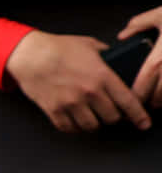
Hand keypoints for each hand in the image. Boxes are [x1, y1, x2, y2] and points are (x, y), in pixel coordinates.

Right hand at [5, 29, 150, 132]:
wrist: (29, 54)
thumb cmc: (56, 48)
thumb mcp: (88, 45)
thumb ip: (105, 55)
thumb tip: (113, 59)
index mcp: (101, 76)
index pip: (128, 101)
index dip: (138, 115)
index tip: (143, 123)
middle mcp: (88, 92)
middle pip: (111, 118)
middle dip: (112, 116)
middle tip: (109, 112)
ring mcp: (70, 103)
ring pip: (91, 126)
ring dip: (93, 122)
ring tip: (90, 116)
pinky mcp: (54, 110)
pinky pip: (68, 128)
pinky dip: (73, 127)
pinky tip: (73, 119)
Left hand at [117, 5, 161, 104]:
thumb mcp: (160, 14)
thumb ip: (138, 24)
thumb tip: (123, 35)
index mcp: (160, 56)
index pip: (144, 81)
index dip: (137, 93)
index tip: (132, 97)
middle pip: (160, 95)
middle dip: (152, 101)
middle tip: (146, 102)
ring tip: (160, 101)